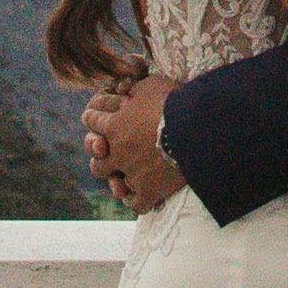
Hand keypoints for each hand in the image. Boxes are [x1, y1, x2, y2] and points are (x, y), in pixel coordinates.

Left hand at [82, 68, 180, 213]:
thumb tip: (126, 87)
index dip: (92, 118)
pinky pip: (135, 202)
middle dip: (99, 154)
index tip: (91, 116)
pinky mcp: (149, 190)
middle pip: (96, 158)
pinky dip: (134, 199)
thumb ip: (135, 88)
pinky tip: (135, 195)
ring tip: (118, 177)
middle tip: (105, 151)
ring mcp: (132, 173)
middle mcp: (118, 151)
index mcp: (114, 125)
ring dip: (113, 178)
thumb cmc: (174, 102)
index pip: (92, 121)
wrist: (195, 127)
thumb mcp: (151, 85)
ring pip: (111, 181)